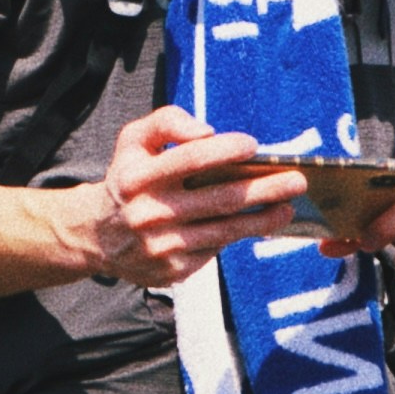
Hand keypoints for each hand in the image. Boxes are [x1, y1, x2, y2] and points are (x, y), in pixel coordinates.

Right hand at [71, 105, 312, 286]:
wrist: (98, 235)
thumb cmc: (128, 177)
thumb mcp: (133, 140)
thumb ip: (167, 122)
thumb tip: (207, 132)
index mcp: (137, 177)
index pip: (188, 159)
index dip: (223, 150)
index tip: (254, 144)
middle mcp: (149, 214)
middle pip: (218, 199)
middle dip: (263, 189)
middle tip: (296, 180)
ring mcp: (161, 246)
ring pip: (224, 230)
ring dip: (262, 219)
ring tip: (288, 207)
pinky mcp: (173, 271)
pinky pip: (214, 250)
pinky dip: (238, 236)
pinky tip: (257, 225)